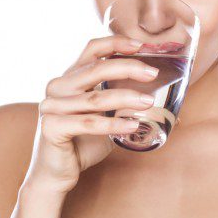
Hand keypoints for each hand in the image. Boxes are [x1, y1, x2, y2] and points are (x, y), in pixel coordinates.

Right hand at [21, 35, 159, 194]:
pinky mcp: (51, 127)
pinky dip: (113, 124)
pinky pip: (88, 123)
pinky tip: (133, 126)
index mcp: (70, 78)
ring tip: (149, 102)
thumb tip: (166, 108)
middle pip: (96, 69)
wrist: (56, 174)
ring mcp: (51, 106)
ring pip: (95, 98)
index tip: (140, 45)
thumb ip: (125, 106)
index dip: (115, 43)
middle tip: (153, 74)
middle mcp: (57, 87)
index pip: (92, 50)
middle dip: (128, 68)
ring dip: (126, 98)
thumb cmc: (83, 143)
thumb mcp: (106, 118)